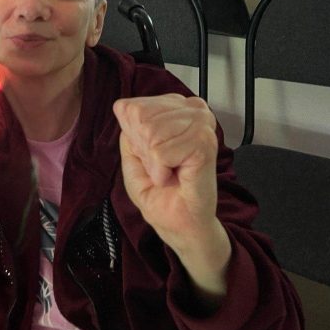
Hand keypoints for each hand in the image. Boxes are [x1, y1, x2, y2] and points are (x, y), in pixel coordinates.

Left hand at [114, 94, 230, 306]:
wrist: (180, 224)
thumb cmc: (162, 194)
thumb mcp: (133, 159)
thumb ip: (129, 132)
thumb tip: (125, 109)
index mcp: (175, 111)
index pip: (136, 105)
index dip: (135, 136)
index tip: (151, 157)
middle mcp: (192, 112)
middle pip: (142, 116)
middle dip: (144, 149)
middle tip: (162, 167)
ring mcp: (201, 126)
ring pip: (151, 131)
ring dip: (153, 161)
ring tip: (168, 172)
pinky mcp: (204, 145)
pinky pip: (161, 151)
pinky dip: (160, 170)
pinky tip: (173, 177)